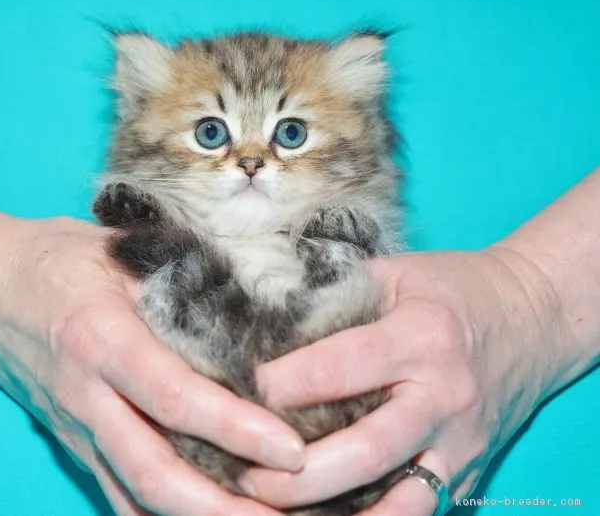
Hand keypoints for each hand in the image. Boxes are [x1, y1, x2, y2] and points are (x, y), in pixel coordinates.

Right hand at [0, 214, 303, 515]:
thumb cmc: (54, 259)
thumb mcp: (119, 250)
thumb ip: (181, 279)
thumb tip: (253, 304)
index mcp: (102, 340)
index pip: (175, 397)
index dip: (235, 429)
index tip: (290, 450)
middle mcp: (87, 396)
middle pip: (152, 473)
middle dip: (219, 507)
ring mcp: (76, 428)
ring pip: (133, 496)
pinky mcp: (73, 442)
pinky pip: (116, 492)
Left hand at [240, 248, 567, 514]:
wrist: (530, 318)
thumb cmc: (450, 289)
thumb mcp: (393, 273)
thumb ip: (334, 300)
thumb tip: (263, 331)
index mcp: (420, 336)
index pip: (339, 367)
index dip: (281, 385)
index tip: (235, 393)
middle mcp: (444, 396)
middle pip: (366, 450)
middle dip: (297, 472)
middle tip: (243, 474)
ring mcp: (460, 441)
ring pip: (397, 500)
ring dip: (332, 513)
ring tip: (274, 509)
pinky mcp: (467, 470)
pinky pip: (417, 510)